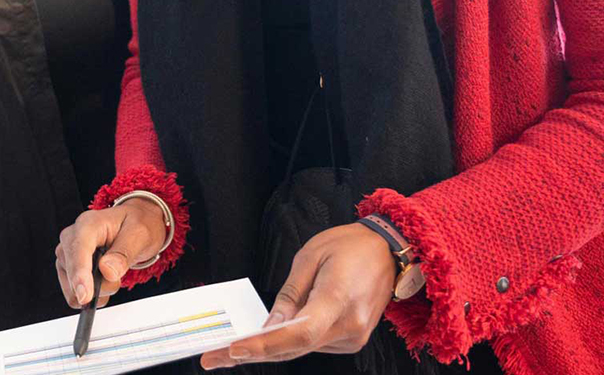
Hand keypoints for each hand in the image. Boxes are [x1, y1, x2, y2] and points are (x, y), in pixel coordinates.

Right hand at [54, 197, 167, 308]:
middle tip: (118, 273)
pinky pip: (74, 295)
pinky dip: (92, 296)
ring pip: (73, 289)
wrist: (133, 227)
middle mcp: (71, 238)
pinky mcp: (67, 270)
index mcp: (88, 224)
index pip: (79, 250)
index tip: (85, 296)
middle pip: (74, 273)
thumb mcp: (140, 235)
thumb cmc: (135, 226)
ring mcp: (67, 255)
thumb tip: (107, 271)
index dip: (79, 274)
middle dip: (99, 285)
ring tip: (112, 275)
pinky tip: (103, 283)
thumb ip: (123, 253)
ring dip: (96, 292)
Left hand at [200, 223, 395, 368]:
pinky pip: (313, 344)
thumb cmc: (350, 245)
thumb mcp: (309, 256)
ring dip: (268, 348)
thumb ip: (289, 295)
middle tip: (214, 358)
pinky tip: (269, 334)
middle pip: (294, 348)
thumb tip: (270, 324)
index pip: (298, 334)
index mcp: (338, 299)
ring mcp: (354, 336)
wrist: (389, 250)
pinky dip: (289, 341)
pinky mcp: (353, 339)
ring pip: (301, 348)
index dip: (264, 345)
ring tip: (232, 347)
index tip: (233, 350)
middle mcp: (350, 326)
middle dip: (252, 353)